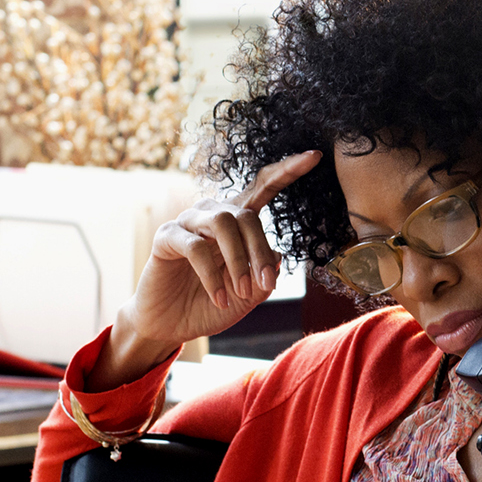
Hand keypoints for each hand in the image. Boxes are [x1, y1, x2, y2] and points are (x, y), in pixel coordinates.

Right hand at [85, 150, 321, 390]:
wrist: (171, 324)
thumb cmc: (210, 306)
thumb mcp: (248, 296)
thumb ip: (265, 276)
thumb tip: (279, 254)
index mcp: (236, 221)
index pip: (263, 187)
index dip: (287, 170)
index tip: (314, 156)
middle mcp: (212, 214)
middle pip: (246, 215)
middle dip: (260, 251)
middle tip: (265, 284)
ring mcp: (188, 222)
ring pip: (223, 223)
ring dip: (238, 260)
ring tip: (242, 291)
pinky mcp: (167, 237)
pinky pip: (195, 247)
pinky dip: (212, 277)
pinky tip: (220, 298)